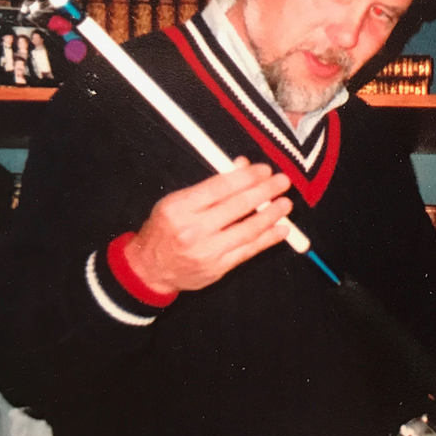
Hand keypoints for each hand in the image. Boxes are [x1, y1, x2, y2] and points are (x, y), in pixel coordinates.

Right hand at [123, 157, 292, 293]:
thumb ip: (210, 186)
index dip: (246, 177)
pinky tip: (282, 228)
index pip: (219, 188)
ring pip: (247, 230)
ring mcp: (206, 252)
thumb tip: (243, 166)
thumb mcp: (178, 202)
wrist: (149, 270)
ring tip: (286, 204)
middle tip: (283, 181)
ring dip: (271, 215)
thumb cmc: (165, 229)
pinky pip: (249, 251)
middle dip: (264, 191)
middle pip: (237, 207)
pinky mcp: (218, 269)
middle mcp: (192, 230)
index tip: (265, 170)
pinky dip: (268, 239)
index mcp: (179, 208)